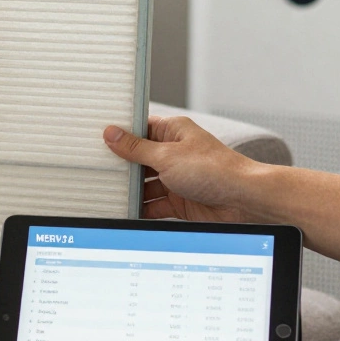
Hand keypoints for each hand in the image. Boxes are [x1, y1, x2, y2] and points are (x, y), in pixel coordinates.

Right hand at [103, 116, 261, 222]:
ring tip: (108, 194)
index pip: (139, 129)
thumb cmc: (214, 169)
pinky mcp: (179, 200)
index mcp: (173, 132)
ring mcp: (176, 177)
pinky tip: (127, 211)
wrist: (243, 200)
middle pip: (138, 159)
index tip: (96, 140)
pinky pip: (154, 204)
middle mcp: (174, 153)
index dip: (119, 135)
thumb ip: (136, 148)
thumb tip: (111, 134)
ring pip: (144, 184)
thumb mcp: (167, 156)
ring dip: (131, 191)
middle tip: (96, 170)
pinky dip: (142, 208)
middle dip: (121, 167)